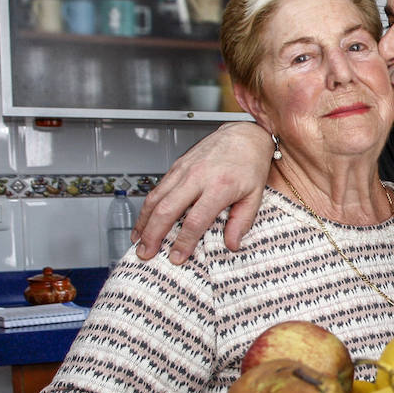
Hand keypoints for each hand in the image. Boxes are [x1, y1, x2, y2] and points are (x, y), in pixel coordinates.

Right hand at [132, 122, 273, 263]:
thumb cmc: (250, 164)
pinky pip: (157, 189)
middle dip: (153, 235)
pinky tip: (144, 221)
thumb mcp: (255, 195)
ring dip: (144, 222)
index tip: (177, 257)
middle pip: (167, 209)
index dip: (183, 241)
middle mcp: (197, 176)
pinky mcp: (176, 166)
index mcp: (219, 186)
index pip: (195, 220)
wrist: (244, 136)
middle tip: (147, 253)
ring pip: (156, 198)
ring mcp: (184, 170)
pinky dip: (147, 208)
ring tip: (138, 242)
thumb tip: (232, 244)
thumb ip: (242, 221)